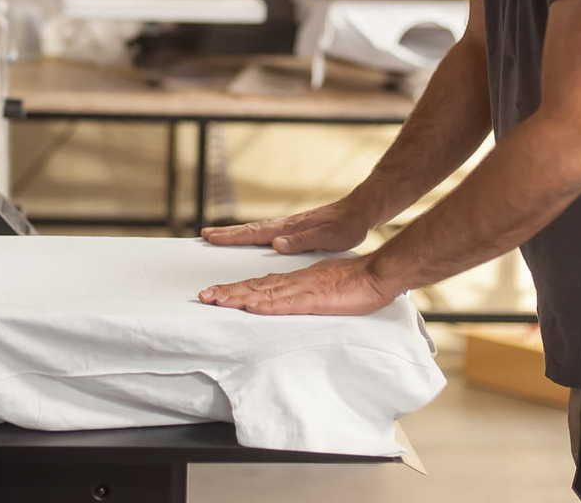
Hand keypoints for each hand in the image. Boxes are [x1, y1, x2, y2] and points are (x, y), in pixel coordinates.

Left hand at [197, 253, 397, 315]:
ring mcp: (302, 289)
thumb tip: (286, 298)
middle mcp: (293, 282)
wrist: (376, 274)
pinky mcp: (314, 298)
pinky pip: (286, 302)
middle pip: (255, 287)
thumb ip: (303, 292)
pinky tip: (252, 307)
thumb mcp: (322, 287)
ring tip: (216, 300)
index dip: (237, 290)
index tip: (216, 294)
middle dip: (228, 292)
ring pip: (264, 293)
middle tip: (203, 297)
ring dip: (239, 297)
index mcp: (294, 280)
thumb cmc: (354, 282)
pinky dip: (267, 305)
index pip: (260, 285)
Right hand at [199, 200, 368, 253]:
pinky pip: (267, 232)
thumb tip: (275, 244)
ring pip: (257, 230)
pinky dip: (252, 235)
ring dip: (237, 233)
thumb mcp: (326, 237)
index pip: (254, 233)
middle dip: (226, 233)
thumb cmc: (345, 226)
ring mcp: (289, 226)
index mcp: (288, 229)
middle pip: (250, 229)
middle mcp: (285, 226)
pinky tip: (252, 240)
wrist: (359, 211)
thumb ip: (301, 240)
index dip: (231, 236)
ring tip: (220, 237)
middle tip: (204, 235)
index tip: (210, 237)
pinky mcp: (296, 230)